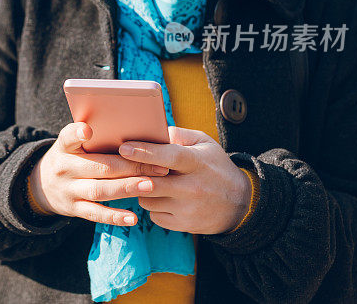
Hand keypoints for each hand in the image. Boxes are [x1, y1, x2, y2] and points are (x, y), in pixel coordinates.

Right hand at [29, 122, 169, 225]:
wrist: (43, 185)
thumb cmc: (70, 158)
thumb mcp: (71, 144)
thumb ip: (93, 138)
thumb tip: (131, 133)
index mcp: (64, 146)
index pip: (68, 136)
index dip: (77, 133)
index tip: (88, 130)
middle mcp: (64, 167)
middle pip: (99, 166)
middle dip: (130, 166)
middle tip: (158, 165)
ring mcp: (69, 189)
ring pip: (99, 190)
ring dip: (127, 188)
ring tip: (150, 185)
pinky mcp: (74, 208)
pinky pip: (96, 213)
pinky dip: (115, 217)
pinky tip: (133, 218)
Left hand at [118, 126, 251, 234]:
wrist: (240, 204)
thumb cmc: (215, 167)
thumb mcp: (204, 143)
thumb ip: (178, 135)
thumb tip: (151, 131)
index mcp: (197, 163)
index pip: (169, 157)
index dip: (144, 152)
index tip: (123, 148)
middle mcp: (193, 188)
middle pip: (152, 183)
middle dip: (131, 174)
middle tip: (116, 165)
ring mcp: (188, 209)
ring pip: (147, 199)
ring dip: (141, 190)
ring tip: (151, 181)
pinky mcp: (184, 225)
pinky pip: (153, 215)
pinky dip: (152, 206)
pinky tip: (162, 198)